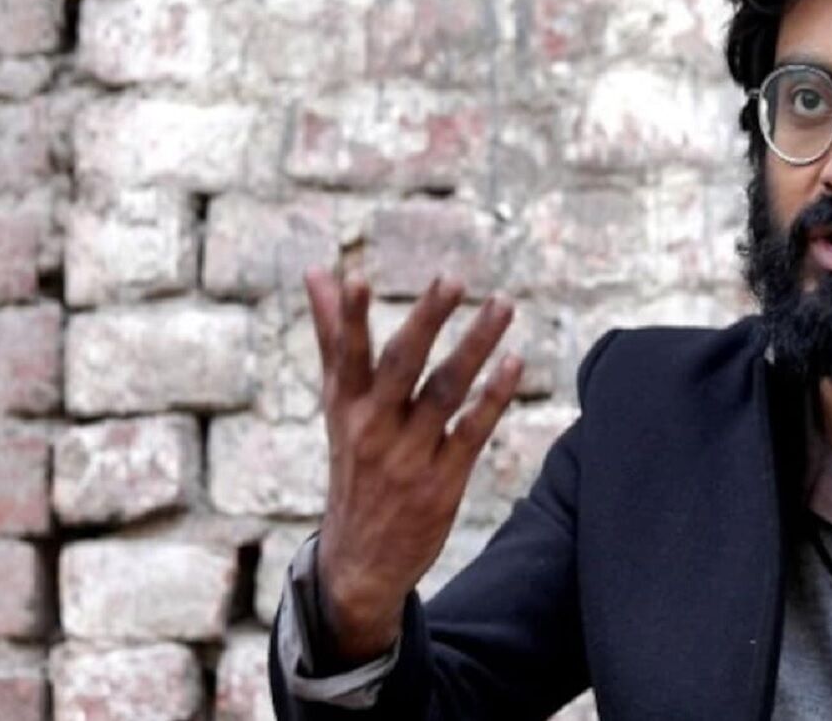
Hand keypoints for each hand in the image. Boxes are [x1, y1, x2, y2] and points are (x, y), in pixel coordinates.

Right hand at [303, 268, 523, 661]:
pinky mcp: (443, 480)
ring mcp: (410, 455)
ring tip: (502, 305)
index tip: (355, 278)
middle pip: (401, 366)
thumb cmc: (353, 463)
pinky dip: (494, 397)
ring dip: (476, 346)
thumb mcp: (337, 404)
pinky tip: (515, 363)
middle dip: (426, 321)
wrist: (359, 561)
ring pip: (445, 391)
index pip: (345, 356)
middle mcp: (374, 428)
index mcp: (346, 406)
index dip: (348, 319)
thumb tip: (316, 271)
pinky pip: (472, 431)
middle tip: (452, 279)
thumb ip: (331, 336)